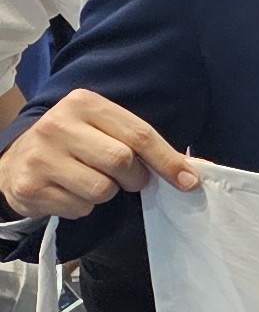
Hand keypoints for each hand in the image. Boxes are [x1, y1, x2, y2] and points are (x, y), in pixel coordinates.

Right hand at [0, 90, 198, 221]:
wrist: (15, 161)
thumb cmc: (71, 145)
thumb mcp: (101, 130)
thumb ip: (138, 143)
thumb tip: (188, 173)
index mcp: (84, 103)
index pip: (138, 133)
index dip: (167, 160)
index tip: (188, 181)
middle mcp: (59, 124)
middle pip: (122, 161)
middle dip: (134, 179)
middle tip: (125, 180)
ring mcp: (41, 155)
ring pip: (102, 190)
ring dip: (106, 194)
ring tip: (88, 182)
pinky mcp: (31, 186)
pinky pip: (80, 208)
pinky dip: (83, 207)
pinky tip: (68, 192)